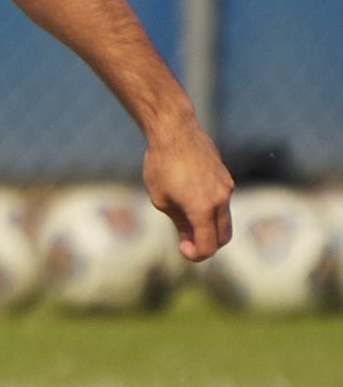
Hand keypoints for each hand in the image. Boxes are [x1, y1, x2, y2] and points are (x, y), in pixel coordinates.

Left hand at [142, 119, 233, 259]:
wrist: (174, 131)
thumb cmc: (161, 166)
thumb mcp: (162, 200)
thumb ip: (179, 223)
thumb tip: (190, 241)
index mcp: (203, 209)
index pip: (209, 246)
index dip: (195, 255)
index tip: (181, 248)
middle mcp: (221, 200)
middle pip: (224, 237)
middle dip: (207, 245)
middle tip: (185, 242)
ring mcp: (227, 188)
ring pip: (225, 220)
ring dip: (209, 228)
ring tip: (184, 219)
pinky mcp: (226, 178)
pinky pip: (223, 203)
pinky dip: (211, 211)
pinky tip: (189, 199)